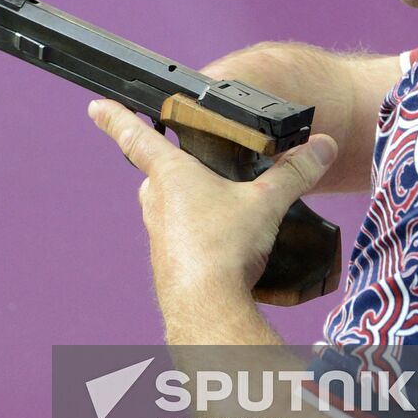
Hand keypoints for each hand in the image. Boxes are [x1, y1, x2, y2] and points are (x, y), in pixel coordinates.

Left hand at [87, 99, 337, 308]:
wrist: (207, 310)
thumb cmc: (224, 249)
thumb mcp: (266, 203)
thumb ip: (294, 172)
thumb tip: (321, 147)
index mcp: (172, 175)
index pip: (136, 137)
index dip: (115, 118)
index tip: (96, 107)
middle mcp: (157, 202)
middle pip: (156, 175)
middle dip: (172, 167)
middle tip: (195, 163)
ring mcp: (159, 235)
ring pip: (167, 208)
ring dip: (188, 205)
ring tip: (223, 210)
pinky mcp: (169, 264)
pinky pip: (178, 240)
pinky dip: (196, 237)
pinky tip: (223, 246)